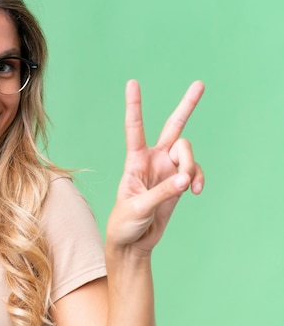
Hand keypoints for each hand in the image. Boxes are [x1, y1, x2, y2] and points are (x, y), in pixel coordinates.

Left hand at [106, 80, 204, 254]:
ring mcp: (168, 169)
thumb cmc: (125, 223)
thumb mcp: (138, 208)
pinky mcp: (178, 182)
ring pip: (188, 153)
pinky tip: (195, 191)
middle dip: (187, 106)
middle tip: (200, 84)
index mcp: (134, 161)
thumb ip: (162, 192)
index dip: (134, 105)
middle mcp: (152, 159)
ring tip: (189, 187)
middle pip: (173, 127)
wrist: (133, 243)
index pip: (134, 128)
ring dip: (192, 167)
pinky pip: (195, 171)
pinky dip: (198, 178)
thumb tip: (186, 179)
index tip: (132, 83)